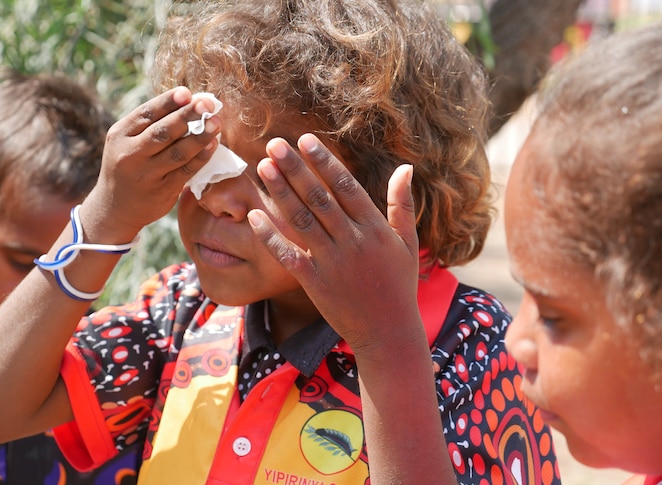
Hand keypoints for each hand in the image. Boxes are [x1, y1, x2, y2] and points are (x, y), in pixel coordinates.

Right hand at [87, 87, 220, 240]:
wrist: (114, 207)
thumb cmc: (127, 165)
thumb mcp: (126, 141)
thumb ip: (150, 124)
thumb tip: (189, 100)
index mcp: (119, 135)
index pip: (145, 114)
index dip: (167, 102)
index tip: (187, 92)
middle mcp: (130, 154)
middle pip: (162, 132)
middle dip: (187, 116)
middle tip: (207, 103)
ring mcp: (147, 175)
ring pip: (177, 152)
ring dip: (200, 136)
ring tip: (216, 122)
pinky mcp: (162, 191)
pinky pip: (186, 170)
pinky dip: (201, 156)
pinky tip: (213, 144)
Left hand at [247, 134, 422, 351]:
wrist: (388, 332)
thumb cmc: (398, 284)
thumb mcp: (408, 243)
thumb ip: (402, 205)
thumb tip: (406, 167)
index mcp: (375, 228)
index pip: (345, 186)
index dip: (324, 161)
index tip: (305, 140)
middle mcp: (353, 242)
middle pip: (319, 197)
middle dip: (295, 168)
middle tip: (275, 144)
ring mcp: (332, 262)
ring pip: (302, 220)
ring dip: (281, 192)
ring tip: (263, 166)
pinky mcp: (315, 283)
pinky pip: (288, 255)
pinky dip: (270, 236)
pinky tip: (253, 216)